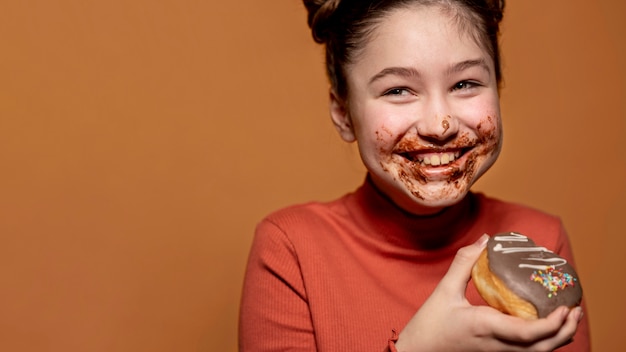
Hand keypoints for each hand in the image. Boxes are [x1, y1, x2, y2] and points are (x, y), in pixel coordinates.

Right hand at [394, 234, 583, 351]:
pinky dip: (543, 341)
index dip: (552, 324)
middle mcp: (497, 345)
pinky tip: (545, 325)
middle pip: (542, 348)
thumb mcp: (444, 289)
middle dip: (565, 331)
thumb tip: (485, 240)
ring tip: (568, 317)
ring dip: (558, 338)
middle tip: (575, 309)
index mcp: (486, 327)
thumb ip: (465, 263)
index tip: (565, 307)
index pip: (528, 333)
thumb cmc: (429, 324)